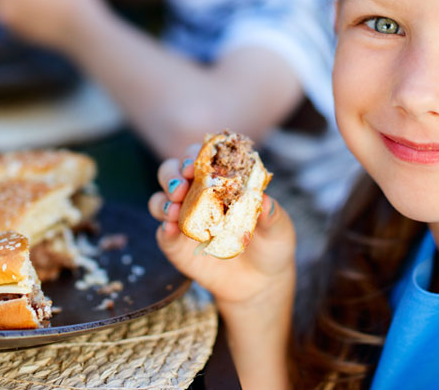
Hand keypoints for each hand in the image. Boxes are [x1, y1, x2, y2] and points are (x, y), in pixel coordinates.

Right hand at [148, 148, 295, 310]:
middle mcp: (197, 195)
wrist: (260, 283)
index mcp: (220, 181)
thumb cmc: (271, 245)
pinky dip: (164, 229)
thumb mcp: (278, 229)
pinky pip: (163, 234)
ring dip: (163, 201)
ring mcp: (184, 220)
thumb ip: (272, 214)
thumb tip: (263, 198)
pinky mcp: (176, 245)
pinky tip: (170, 228)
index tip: (197, 164)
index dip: (195, 155)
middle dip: (172, 174)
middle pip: (172, 173)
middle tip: (181, 186)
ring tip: (174, 209)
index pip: (202, 158)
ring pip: (160, 200)